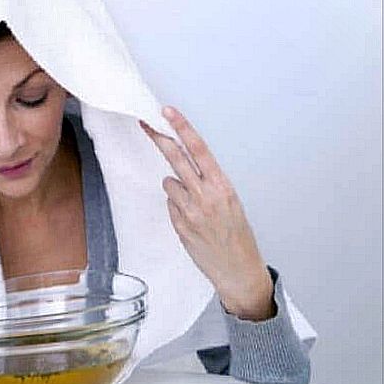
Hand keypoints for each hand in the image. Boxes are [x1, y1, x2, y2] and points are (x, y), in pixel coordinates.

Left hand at [139, 106, 275, 320]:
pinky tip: (193, 222)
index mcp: (223, 186)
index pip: (199, 149)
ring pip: (170, 183)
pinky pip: (171, 206)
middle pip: (176, 158)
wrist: (238, 270)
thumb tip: (184, 172)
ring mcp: (190, 212)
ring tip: (195, 206)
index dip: (182, 128)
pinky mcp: (179, 226)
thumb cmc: (238, 236)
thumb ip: (208, 185)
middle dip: (160, 138)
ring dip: (176, 188)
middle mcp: (205, 196)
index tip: (168, 113)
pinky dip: (177, 208)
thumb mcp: (231, 203)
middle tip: (145, 123)